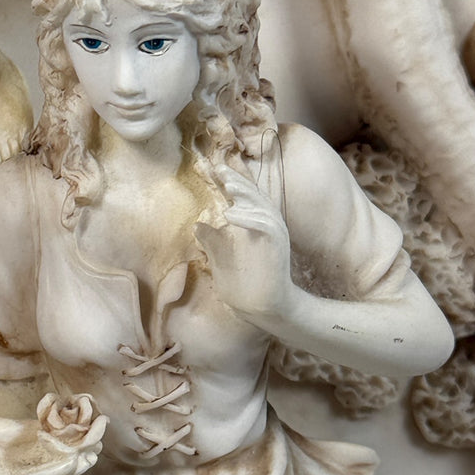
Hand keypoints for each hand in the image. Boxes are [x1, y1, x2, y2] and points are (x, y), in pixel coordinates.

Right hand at [0, 408, 104, 474]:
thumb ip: (46, 474)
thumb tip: (77, 462)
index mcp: (46, 474)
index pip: (77, 464)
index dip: (90, 450)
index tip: (98, 437)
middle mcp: (45, 459)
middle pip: (76, 445)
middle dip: (89, 432)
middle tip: (101, 418)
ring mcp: (37, 442)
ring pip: (65, 429)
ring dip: (76, 417)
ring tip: (85, 403)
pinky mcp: (27, 427)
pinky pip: (47, 418)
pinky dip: (54, 409)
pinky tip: (60, 399)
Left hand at [195, 167, 293, 324]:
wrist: (265, 308)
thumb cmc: (244, 285)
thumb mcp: (222, 258)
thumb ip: (212, 240)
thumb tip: (198, 225)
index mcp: (254, 224)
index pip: (241, 198)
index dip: (228, 181)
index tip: (212, 168)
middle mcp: (267, 224)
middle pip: (252, 195)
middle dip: (236, 179)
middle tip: (219, 166)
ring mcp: (274, 233)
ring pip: (261, 205)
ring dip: (244, 194)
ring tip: (227, 184)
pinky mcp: (277, 245)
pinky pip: (264, 225)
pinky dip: (249, 218)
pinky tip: (231, 214)